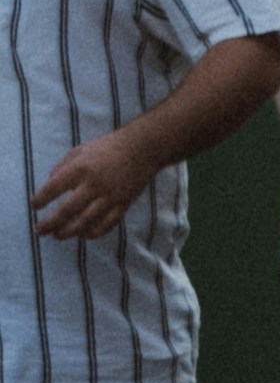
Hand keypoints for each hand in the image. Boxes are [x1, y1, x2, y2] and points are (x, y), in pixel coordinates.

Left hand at [29, 125, 158, 245]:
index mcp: (81, 168)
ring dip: (68, 231)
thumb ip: (63, 167)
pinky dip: (93, 233)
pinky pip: (106, 225)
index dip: (41, 199)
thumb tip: (49, 183)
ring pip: (85, 222)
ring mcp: (110, 197)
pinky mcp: (123, 205)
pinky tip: (83, 235)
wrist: (142, 149)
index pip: (54, 187)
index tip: (33, 206)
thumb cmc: (108, 146)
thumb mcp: (81, 149)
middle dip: (50, 223)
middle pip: (67, 210)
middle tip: (39, 230)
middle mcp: (94, 184)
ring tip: (57, 236)